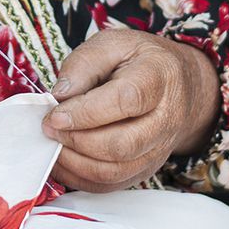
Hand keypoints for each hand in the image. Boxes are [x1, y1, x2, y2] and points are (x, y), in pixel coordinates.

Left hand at [43, 28, 219, 191]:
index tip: (54, 114)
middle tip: (49, 128)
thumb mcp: (114, 43)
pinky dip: (81, 178)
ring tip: (53, 143)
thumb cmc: (141, 61)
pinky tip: (63, 160)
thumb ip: (84, 63)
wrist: (179, 85)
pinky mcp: (146, 168)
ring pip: (115, 171)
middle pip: (122, 144)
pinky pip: (111, 185)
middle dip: (76, 140)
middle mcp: (165, 119)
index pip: (125, 101)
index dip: (85, 112)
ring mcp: (158, 149)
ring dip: (75, 163)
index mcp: (158, 78)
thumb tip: (60, 95)